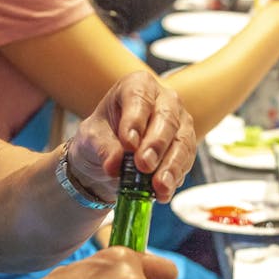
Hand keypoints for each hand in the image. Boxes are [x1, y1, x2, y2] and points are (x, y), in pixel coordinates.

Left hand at [64, 71, 195, 202]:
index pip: (139, 98)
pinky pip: (185, 161)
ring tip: (158, 186)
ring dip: (170, 166)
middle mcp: (165, 100)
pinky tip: (163, 192)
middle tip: (143, 165)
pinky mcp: (186, 147)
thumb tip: (115, 166)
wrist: (110, 158)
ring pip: (181, 142)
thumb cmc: (101, 137)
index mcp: (137, 86)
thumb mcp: (92, 139)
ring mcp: (180, 123)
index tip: (128, 144)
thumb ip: (104, 148)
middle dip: (156, 144)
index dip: (135, 120)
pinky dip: (174, 178)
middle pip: (167, 118)